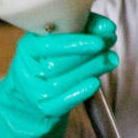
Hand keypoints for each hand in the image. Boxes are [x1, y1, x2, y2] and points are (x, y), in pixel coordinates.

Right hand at [0, 13, 118, 137]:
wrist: (26, 97)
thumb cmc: (47, 62)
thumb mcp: (56, 43)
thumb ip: (80, 30)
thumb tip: (106, 28)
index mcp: (27, 49)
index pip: (47, 45)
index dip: (74, 42)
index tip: (99, 39)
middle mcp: (27, 71)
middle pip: (57, 65)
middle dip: (88, 54)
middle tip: (110, 44)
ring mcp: (34, 93)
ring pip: (63, 82)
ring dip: (91, 70)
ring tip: (110, 59)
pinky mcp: (43, 109)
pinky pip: (62, 103)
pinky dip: (80, 92)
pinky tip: (95, 83)